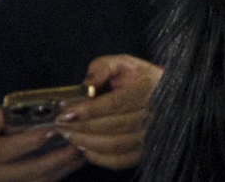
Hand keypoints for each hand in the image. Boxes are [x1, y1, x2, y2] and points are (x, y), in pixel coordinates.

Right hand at [0, 105, 83, 181]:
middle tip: (80, 140)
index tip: (55, 129)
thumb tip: (29, 111)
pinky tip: (75, 161)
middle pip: (31, 171)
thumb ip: (1, 116)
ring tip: (85, 148)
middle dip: (59, 157)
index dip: (33, 141)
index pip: (9, 150)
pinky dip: (60, 174)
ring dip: (65, 167)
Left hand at [54, 53, 162, 168]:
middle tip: (60, 124)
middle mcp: (150, 116)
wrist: (164, 94)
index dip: (87, 110)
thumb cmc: (139, 78)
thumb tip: (88, 85)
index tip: (66, 112)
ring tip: (69, 134)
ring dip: (86, 142)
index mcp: (145, 91)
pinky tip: (84, 148)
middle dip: (81, 127)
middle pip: (111, 126)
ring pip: (113, 145)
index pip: (114, 104)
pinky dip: (98, 157)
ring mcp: (148, 136)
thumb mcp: (122, 63)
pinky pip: (119, 160)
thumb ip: (102, 68)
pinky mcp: (143, 151)